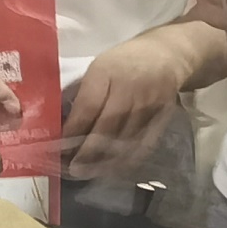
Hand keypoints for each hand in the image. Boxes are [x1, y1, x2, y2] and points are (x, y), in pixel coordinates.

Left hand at [63, 26, 203, 183]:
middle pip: (106, 128)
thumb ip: (83, 94)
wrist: (167, 54)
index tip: (60, 149)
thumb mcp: (98, 68)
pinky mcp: (162, 117)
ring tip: (90, 173)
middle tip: (73, 170)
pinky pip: (144, 144)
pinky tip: (114, 169)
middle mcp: (128, 89)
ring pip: (125, 141)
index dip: (73, 132)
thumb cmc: (124, 62)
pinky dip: (127, 161)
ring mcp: (148, 104)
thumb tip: (62, 126)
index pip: (87, 108)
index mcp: (105, 72)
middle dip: (87, 153)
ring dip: (105, 161)